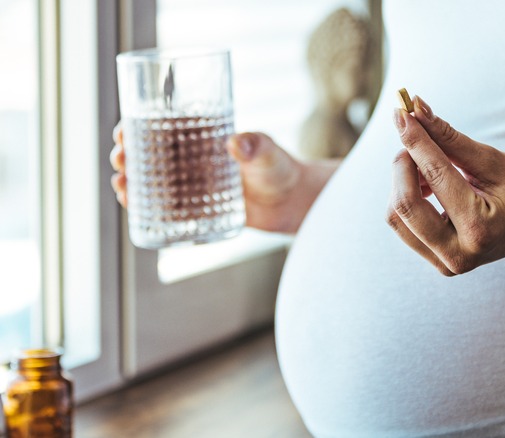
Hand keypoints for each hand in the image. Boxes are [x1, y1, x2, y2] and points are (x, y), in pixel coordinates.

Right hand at [110, 125, 337, 232]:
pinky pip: (166, 208)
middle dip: (127, 155)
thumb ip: (257, 145)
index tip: (123, 131)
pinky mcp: (199, 210)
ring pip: (153, 182)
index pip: (161, 128)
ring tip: (122, 186)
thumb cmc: (281, 168)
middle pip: (149, 155)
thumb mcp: (268, 153)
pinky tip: (134, 209)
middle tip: (120, 160)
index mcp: (202, 138)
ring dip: (131, 182)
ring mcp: (193, 186)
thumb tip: (237, 143)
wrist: (293, 202)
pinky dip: (147, 208)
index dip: (137, 127)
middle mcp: (192, 161)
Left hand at [387, 96, 504, 275]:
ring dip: (403, 183)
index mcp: (478, 229)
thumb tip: (416, 109)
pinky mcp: (439, 263)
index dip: (415, 140)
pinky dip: (408, 199)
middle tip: (416, 138)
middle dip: (403, 164)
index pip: (434, 176)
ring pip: (396, 217)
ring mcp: (447, 264)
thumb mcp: (493, 160)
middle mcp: (459, 255)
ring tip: (429, 166)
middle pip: (404, 205)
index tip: (402, 112)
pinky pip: (405, 227)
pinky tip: (429, 186)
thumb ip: (449, 138)